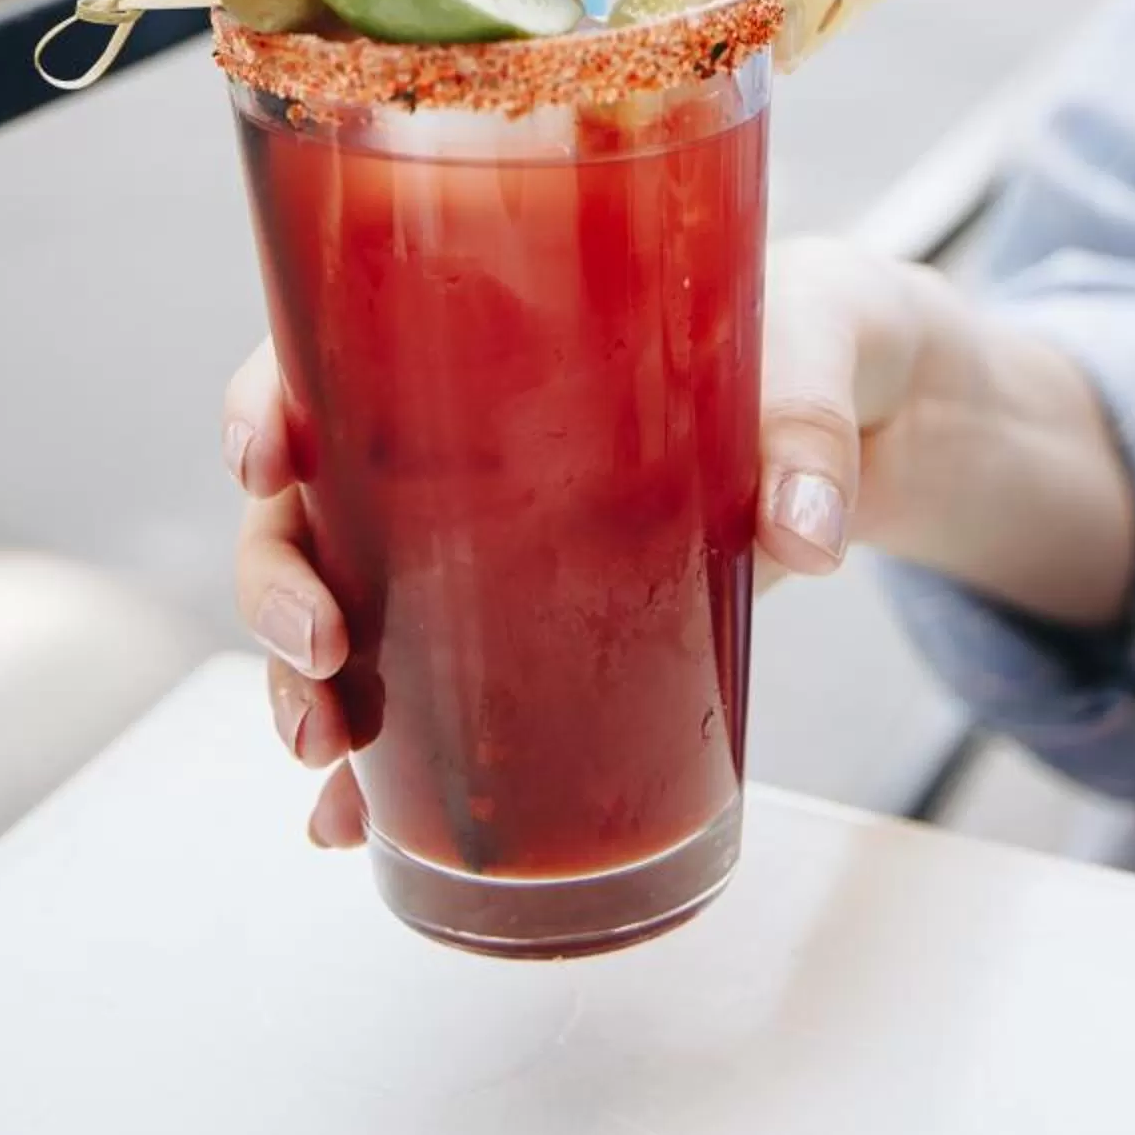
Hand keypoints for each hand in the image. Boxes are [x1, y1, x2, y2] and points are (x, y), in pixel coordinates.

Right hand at [225, 235, 1134, 843]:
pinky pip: (423, 678)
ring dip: (301, 678)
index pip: (324, 339)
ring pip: (337, 591)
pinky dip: (376, 755)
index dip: (265, 396)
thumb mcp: (819, 339)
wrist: (869, 400)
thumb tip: (804, 529)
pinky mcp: (536, 606)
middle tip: (320, 647)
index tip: (266, 457)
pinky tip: (353, 822)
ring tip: (324, 757)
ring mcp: (481, 523)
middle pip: (310, 491)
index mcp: (486, 313)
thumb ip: (808, 421)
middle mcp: (454, 420)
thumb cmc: (813, 326)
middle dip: (278, 577)